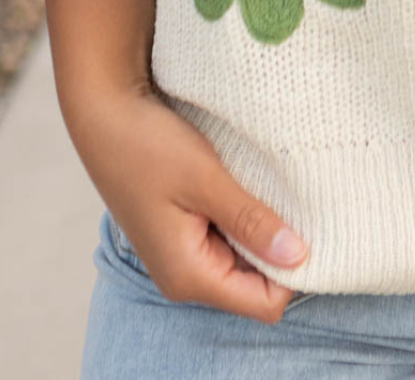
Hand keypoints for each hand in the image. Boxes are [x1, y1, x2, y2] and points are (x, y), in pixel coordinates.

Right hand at [64, 79, 308, 320]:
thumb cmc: (147, 146)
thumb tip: (298, 256)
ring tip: (269, 186)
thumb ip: (251, 222)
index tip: (309, 225)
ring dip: (261, 227)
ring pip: (246, 257)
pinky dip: (244, 215)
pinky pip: (230, 237)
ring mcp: (184, 253)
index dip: (293, 270)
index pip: (265, 302)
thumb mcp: (206, 180)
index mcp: (189, 276)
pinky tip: (249, 183)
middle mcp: (186, 276)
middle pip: (257, 283)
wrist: (105, 113)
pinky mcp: (184, 230)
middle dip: (280, 247)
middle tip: (295, 200)